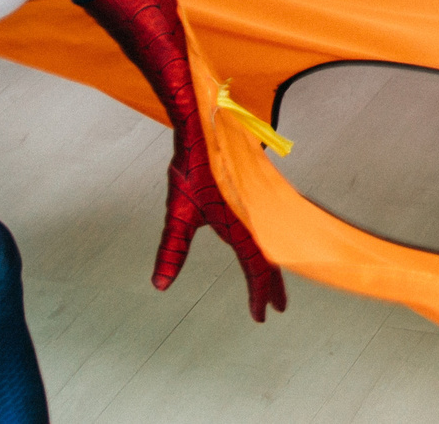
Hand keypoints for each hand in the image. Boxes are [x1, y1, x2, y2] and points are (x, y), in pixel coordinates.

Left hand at [156, 130, 288, 319]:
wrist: (204, 123)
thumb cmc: (190, 167)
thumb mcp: (178, 212)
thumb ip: (173, 249)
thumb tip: (160, 285)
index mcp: (240, 223)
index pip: (256, 266)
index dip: (259, 293)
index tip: (261, 316)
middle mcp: (254, 215)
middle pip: (270, 256)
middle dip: (273, 284)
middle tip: (277, 308)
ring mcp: (256, 203)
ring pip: (272, 241)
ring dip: (274, 265)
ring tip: (273, 285)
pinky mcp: (253, 192)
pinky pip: (268, 226)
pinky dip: (271, 244)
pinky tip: (267, 248)